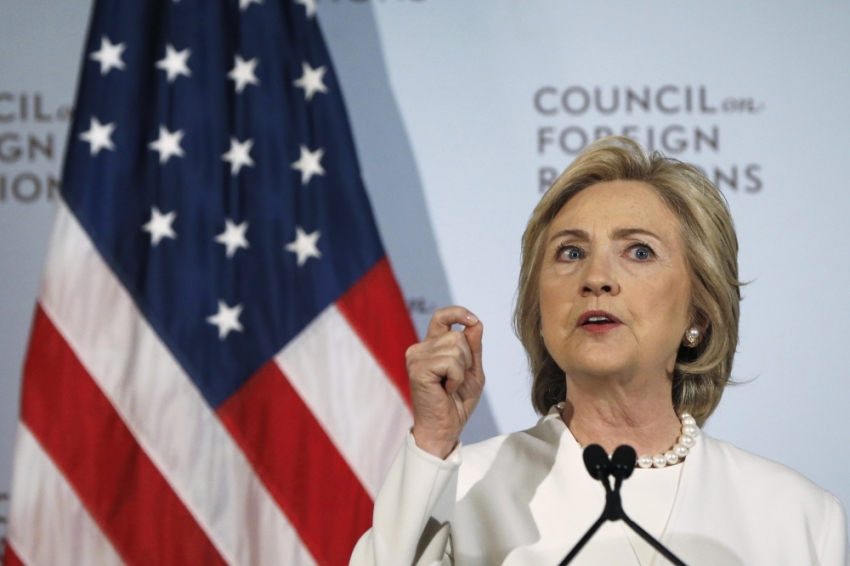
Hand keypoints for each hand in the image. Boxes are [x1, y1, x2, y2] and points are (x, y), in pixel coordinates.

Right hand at [406, 306, 484, 458]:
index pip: (442, 316)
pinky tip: (446, 390)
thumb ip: (473, 347)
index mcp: (431, 346)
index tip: (473, 321)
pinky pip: (451, 362)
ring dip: (461, 371)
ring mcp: (416, 357)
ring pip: (456, 347)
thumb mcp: (472, 371)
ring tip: (450, 386)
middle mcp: (420, 348)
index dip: (458, 313)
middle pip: (457, 335)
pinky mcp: (418, 369)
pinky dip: (456, 378)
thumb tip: (475, 323)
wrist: (446, 428)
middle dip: (467, 359)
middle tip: (456, 381)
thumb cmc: (457, 403)